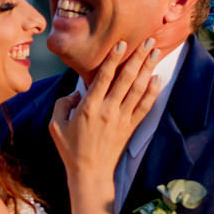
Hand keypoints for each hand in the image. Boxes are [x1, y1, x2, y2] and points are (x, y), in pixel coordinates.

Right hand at [49, 37, 162, 178]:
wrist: (90, 172)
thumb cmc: (70, 149)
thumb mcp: (55, 126)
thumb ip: (62, 104)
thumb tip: (75, 93)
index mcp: (89, 107)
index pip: (104, 77)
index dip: (113, 59)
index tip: (122, 44)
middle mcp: (108, 110)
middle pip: (126, 78)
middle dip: (138, 57)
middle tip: (148, 40)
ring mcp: (122, 118)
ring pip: (138, 88)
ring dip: (148, 68)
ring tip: (155, 52)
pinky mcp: (130, 127)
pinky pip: (144, 106)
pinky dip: (153, 91)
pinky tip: (157, 78)